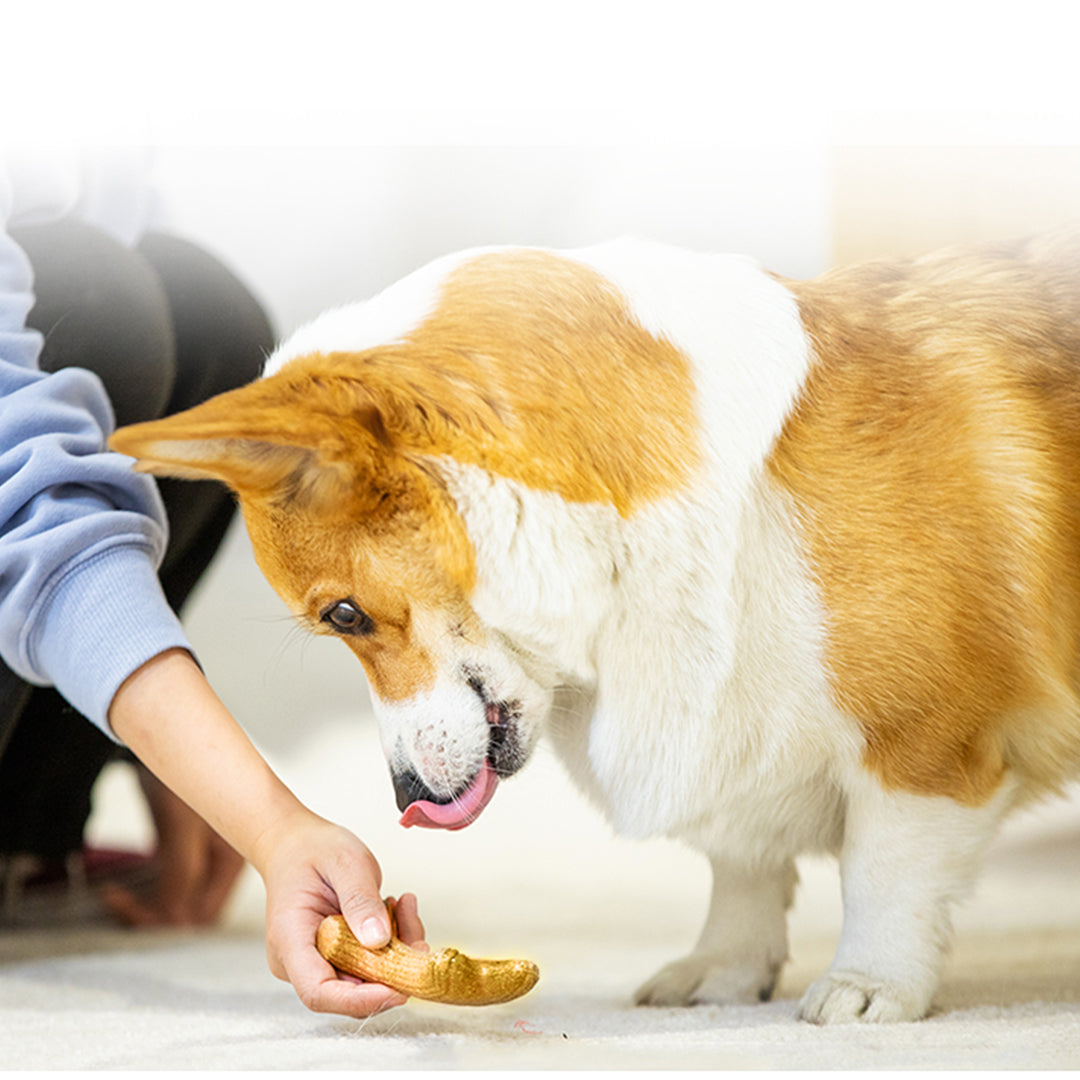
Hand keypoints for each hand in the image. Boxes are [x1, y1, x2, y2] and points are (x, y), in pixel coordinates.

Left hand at [102, 764, 244, 925]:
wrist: (165, 737)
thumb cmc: (185, 770)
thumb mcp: (183, 825)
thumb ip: (181, 873)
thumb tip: (174, 915)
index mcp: (235, 857)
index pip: (207, 912)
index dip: (172, 918)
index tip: (135, 911)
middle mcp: (222, 860)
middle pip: (191, 909)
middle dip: (155, 914)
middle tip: (119, 905)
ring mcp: (201, 856)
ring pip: (175, 900)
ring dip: (145, 905)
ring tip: (115, 899)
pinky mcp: (181, 849)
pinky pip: (164, 885)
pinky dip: (142, 891)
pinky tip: (119, 887)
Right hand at [255, 808, 426, 1016]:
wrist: (296, 845)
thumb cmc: (313, 850)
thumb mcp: (344, 862)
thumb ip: (361, 900)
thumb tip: (379, 940)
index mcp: (290, 939)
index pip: (319, 992)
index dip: (360, 1000)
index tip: (399, 988)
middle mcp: (298, 961)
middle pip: (348, 991)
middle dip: (391, 969)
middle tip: (415, 928)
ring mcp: (316, 962)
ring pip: (365, 979)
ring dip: (396, 951)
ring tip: (404, 906)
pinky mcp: (334, 957)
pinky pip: (368, 964)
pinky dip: (391, 943)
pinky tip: (397, 908)